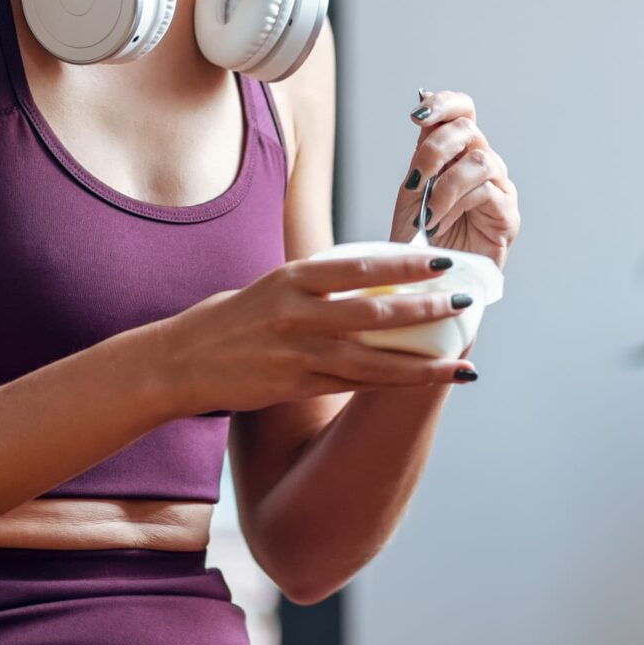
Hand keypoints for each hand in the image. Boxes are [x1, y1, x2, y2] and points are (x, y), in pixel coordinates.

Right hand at [153, 249, 483, 415]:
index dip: (405, 263)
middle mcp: (297, 313)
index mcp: (292, 278)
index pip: (360, 266)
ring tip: (462, 362)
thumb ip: (314, 285)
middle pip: (375, 312)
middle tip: (465, 304)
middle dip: (426, 309)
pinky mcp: (294, 386)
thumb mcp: (269, 287)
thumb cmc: (227, 320)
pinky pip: (354, 386)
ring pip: (373, 358)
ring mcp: (297, 353)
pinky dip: (392, 384)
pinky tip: (423, 383)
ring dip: (423, 361)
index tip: (442, 258)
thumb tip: (367, 278)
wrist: (178, 363)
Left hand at [392, 88, 519, 270]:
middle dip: (435, 151)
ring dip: (446, 185)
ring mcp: (500, 187)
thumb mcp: (412, 190)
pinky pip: (487, 192)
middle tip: (415, 181)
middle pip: (468, 130)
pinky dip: (457, 205)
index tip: (417, 115)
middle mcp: (483, 163)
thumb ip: (422, 151)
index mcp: (457, 152)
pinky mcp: (508, 215)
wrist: (428, 279)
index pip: (462, 110)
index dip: (444, 103)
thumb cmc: (420, 237)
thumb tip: (423, 100)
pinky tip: (440, 223)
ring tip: (428, 213)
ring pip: (480, 160)